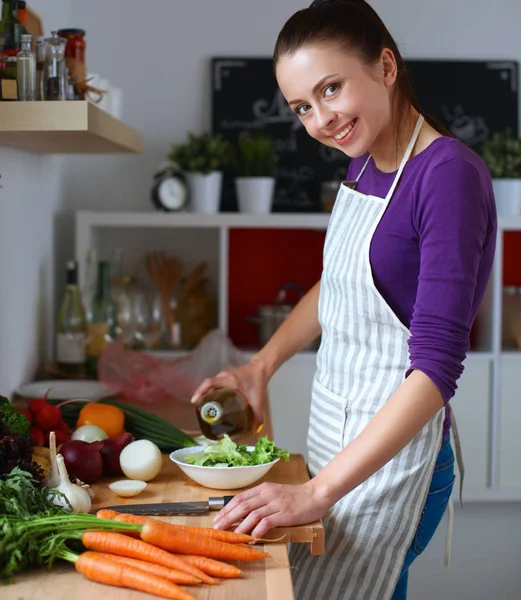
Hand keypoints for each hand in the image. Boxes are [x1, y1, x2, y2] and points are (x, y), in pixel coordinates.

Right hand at [190, 358, 268, 433]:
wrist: (260, 369)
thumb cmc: (258, 383)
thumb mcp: (258, 400)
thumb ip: (257, 416)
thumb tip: (254, 431)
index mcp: (230, 380)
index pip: (210, 383)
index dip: (200, 391)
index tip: (194, 401)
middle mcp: (224, 376)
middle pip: (207, 384)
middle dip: (200, 396)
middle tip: (198, 409)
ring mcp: (223, 375)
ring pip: (210, 384)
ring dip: (204, 393)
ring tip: (202, 406)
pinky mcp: (224, 376)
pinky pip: (214, 383)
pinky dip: (210, 390)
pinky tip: (210, 400)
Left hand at [212, 481, 330, 538]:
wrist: (315, 495)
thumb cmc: (295, 496)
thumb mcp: (275, 493)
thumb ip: (260, 500)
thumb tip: (242, 512)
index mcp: (263, 488)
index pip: (240, 498)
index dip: (227, 508)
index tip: (217, 518)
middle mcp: (268, 494)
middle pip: (242, 506)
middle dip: (228, 518)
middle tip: (217, 528)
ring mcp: (276, 504)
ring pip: (252, 515)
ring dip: (240, 526)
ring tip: (232, 536)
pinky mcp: (285, 514)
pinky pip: (267, 523)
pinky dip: (257, 531)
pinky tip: (252, 539)